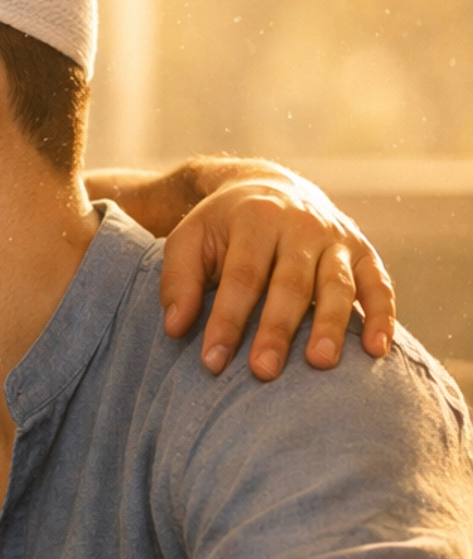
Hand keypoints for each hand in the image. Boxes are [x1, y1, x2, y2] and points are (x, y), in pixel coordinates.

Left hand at [160, 175, 394, 379]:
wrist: (270, 187)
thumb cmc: (223, 227)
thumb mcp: (190, 240)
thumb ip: (179, 280)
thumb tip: (176, 327)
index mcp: (256, 218)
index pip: (241, 276)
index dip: (227, 320)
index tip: (212, 362)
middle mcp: (302, 225)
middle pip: (290, 283)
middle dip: (277, 329)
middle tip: (263, 371)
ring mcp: (337, 238)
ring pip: (337, 284)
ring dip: (331, 325)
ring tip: (320, 363)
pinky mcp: (363, 252)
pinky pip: (378, 284)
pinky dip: (382, 316)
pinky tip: (376, 350)